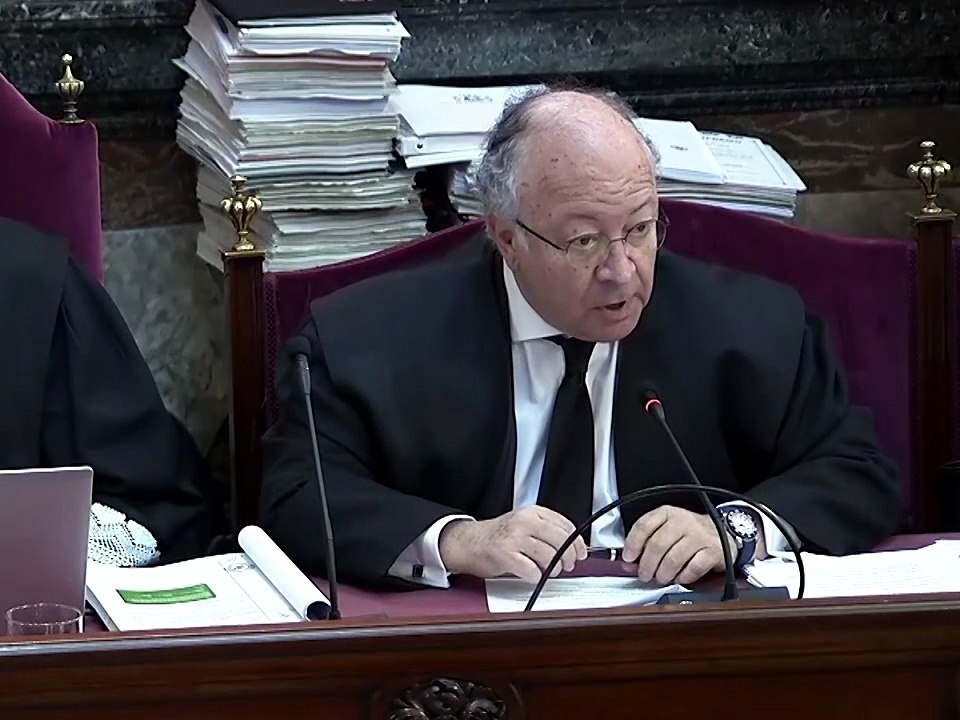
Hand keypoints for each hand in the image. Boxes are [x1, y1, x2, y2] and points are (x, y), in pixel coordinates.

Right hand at [438, 506, 587, 582]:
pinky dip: (535, 576)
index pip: (566, 526)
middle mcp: (524, 521)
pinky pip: (532, 570)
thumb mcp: (524, 524)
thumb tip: (574, 547)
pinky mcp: (505, 554)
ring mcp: (514, 537)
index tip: (580, 553)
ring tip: (547, 571)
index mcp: (532, 512)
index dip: (577, 543)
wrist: (469, 542)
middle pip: (561, 541)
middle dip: (568, 558)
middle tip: (566, 566)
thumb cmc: (498, 536)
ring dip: (552, 569)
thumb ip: (547, 530)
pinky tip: (531, 574)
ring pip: (549, 556)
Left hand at [622, 505, 734, 584]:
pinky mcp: (713, 551)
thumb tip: (629, 562)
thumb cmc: (689, 533)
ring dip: (663, 573)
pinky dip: (684, 576)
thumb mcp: (667, 529)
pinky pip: (694, 567)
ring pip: (674, 558)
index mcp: (667, 513)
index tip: (628, 559)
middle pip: (657, 544)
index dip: (632, 544)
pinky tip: (680, 578)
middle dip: (647, 564)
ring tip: (661, 578)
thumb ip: (647, 542)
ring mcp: (699, 536)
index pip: (644, 525)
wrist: (724, 532)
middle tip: (645, 575)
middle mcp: (683, 521)